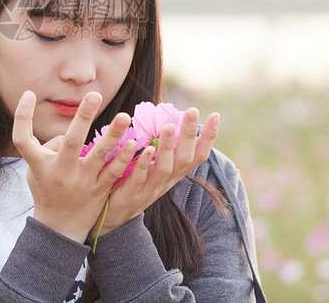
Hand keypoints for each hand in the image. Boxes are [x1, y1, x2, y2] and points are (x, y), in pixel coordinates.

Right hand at [11, 90, 137, 242]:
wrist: (59, 227)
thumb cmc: (46, 189)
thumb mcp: (36, 170)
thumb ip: (50, 146)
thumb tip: (73, 127)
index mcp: (39, 165)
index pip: (22, 139)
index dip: (22, 117)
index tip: (28, 94)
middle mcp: (60, 172)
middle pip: (70, 142)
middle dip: (83, 117)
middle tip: (94, 95)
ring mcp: (81, 182)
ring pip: (99, 157)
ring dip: (112, 136)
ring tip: (124, 116)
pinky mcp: (99, 191)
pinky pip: (114, 173)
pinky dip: (124, 158)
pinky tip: (134, 144)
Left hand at [93, 107, 219, 235]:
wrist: (113, 218)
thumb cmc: (136, 183)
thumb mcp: (154, 166)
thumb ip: (163, 146)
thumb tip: (170, 117)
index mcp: (174, 173)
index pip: (197, 155)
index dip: (208, 137)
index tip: (215, 115)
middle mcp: (166, 181)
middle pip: (183, 159)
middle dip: (188, 135)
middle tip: (191, 111)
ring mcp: (149, 190)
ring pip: (164, 169)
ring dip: (167, 147)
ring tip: (168, 126)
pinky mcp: (131, 196)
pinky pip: (139, 178)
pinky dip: (143, 164)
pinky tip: (145, 149)